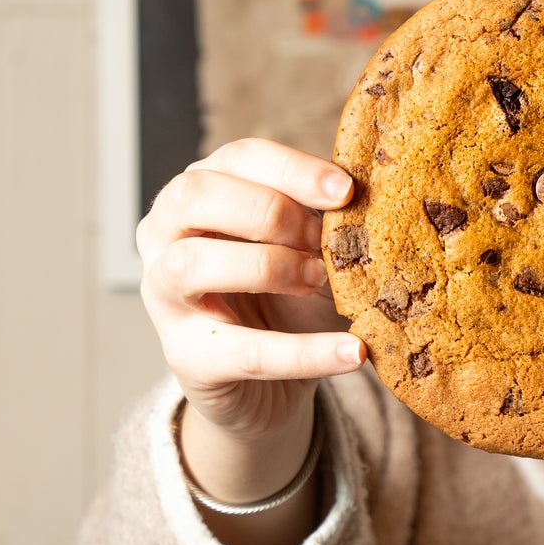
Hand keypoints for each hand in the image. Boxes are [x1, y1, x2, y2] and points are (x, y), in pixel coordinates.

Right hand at [137, 138, 365, 444]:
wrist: (268, 386)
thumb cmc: (287, 299)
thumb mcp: (310, 249)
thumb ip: (326, 220)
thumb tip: (379, 197)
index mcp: (201, 193)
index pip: (238, 158)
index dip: (292, 169)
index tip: (347, 190)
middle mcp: (165, 234)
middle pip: (197, 195)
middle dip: (270, 211)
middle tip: (324, 241)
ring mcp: (165, 296)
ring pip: (192, 262)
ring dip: (267, 265)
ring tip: (319, 280)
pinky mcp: (187, 357)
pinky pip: (244, 351)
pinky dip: (305, 353)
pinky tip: (353, 352)